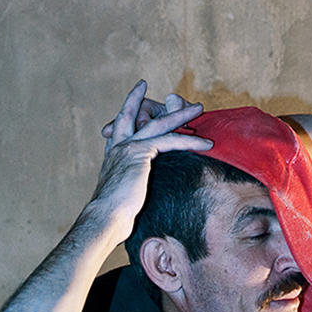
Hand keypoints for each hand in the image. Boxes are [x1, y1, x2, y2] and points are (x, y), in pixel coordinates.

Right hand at [85, 81, 206, 242]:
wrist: (105, 218)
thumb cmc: (113, 215)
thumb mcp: (123, 193)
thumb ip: (131, 184)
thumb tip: (137, 194)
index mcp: (113, 154)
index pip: (122, 125)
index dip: (130, 109)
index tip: (137, 96)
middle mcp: (118, 146)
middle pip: (136, 114)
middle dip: (150, 100)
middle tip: (169, 93)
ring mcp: (128, 147)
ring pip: (159, 123)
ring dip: (181, 114)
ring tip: (199, 108)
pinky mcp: (140, 153)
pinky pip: (170, 140)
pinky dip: (190, 140)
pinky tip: (206, 143)